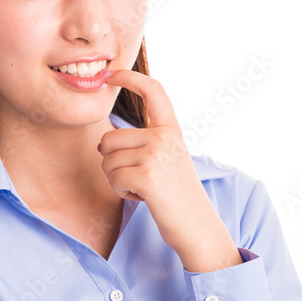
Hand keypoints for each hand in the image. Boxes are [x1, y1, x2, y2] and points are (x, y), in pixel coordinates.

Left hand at [98, 69, 242, 271]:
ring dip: (118, 180)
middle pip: (109, 139)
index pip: (153, 91)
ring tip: (145, 188)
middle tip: (140, 177)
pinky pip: (113, 178)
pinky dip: (122, 192)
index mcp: (172, 130)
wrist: (198, 227)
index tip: (110, 73)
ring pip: (107, 161)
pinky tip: (143, 197)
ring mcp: (157, 155)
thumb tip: (103, 141)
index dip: (129, 77)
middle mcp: (165, 137)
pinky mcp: (147, 176)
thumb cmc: (177, 196)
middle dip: (113, 162)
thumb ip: (145, 143)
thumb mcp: (168, 159)